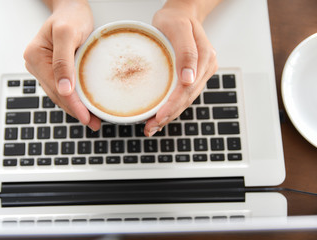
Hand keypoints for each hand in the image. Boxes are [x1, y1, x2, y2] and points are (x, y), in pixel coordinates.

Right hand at [23, 0, 100, 129]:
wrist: (71, 8)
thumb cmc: (70, 16)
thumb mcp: (67, 34)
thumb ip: (63, 61)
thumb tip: (63, 89)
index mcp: (36, 57)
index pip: (56, 88)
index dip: (72, 104)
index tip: (86, 117)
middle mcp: (37, 65)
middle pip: (57, 94)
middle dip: (75, 110)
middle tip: (93, 123)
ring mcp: (44, 68)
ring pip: (60, 94)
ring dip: (75, 107)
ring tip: (92, 119)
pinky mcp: (54, 69)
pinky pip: (63, 88)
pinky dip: (74, 98)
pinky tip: (84, 105)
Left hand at [144, 0, 218, 135]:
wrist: (181, 13)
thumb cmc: (176, 19)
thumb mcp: (177, 28)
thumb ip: (186, 52)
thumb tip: (189, 79)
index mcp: (204, 58)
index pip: (187, 89)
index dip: (172, 105)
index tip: (158, 117)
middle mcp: (205, 68)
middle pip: (187, 98)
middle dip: (169, 115)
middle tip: (151, 128)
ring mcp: (200, 73)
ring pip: (186, 99)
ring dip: (170, 115)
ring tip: (153, 126)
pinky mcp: (194, 75)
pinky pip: (184, 94)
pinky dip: (173, 106)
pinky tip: (162, 114)